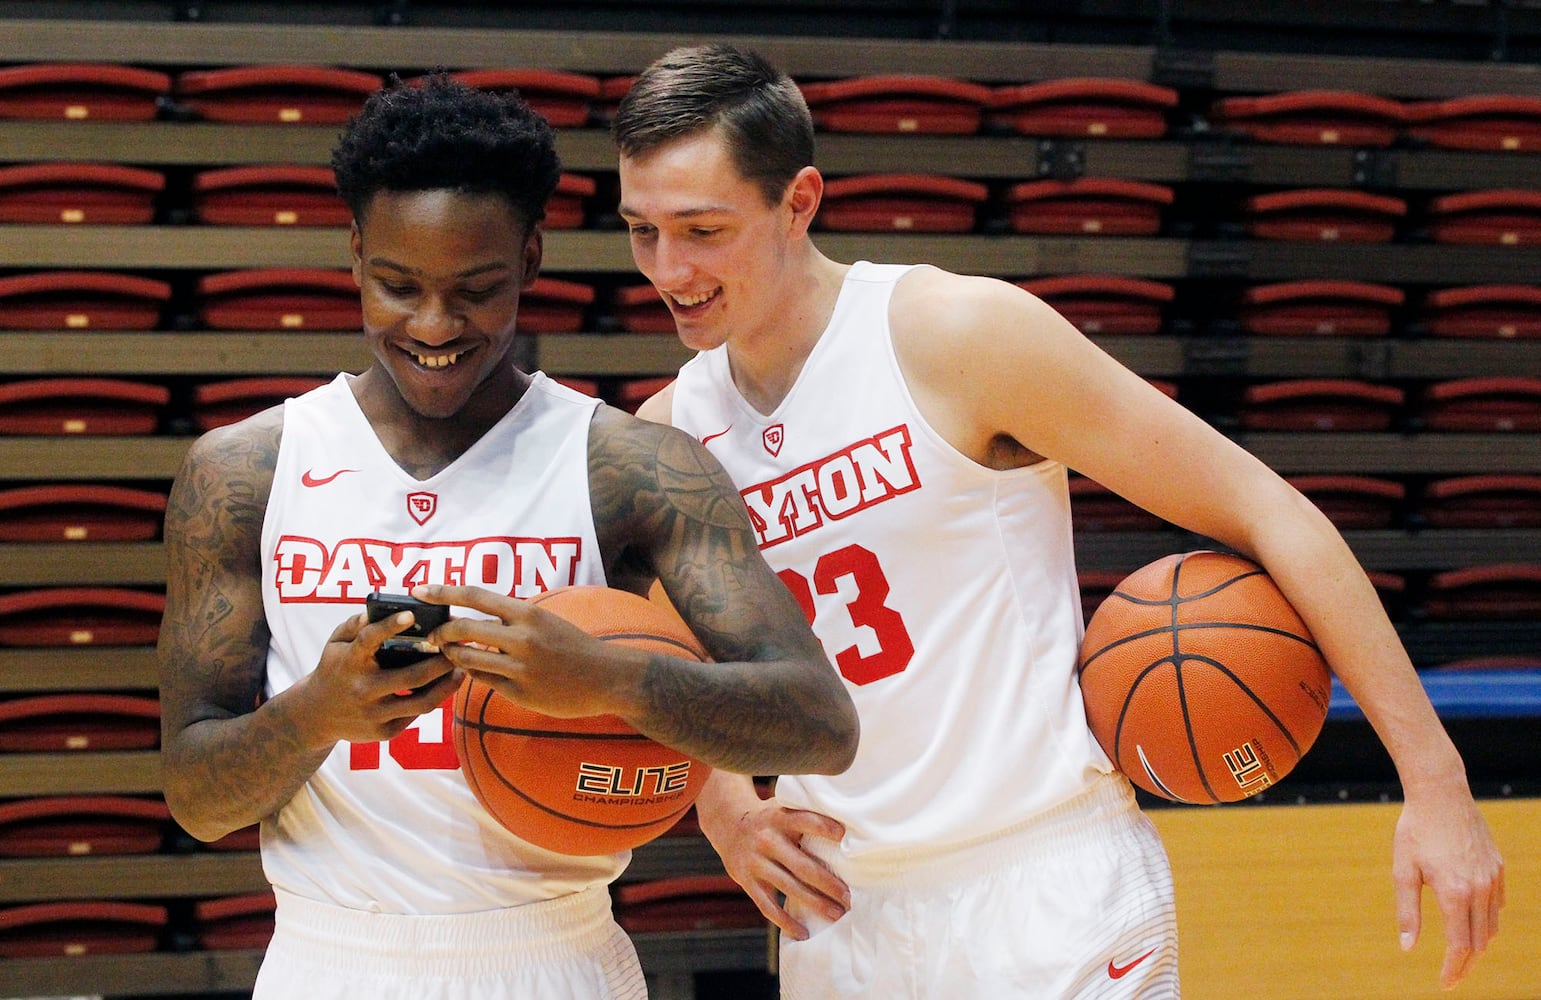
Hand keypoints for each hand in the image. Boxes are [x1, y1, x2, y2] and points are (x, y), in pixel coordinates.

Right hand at [299, 608, 461, 746]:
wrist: (316, 716)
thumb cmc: (335, 669)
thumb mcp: (335, 644)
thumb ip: (353, 625)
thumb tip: (374, 610)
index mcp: (349, 662)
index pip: (368, 641)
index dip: (389, 627)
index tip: (412, 614)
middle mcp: (362, 690)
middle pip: (411, 676)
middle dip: (442, 661)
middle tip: (460, 645)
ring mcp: (373, 714)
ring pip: (421, 702)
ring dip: (447, 685)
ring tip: (462, 669)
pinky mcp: (383, 733)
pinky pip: (415, 715)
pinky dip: (433, 700)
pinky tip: (444, 687)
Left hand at [412, 584, 635, 718]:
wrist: (607, 677)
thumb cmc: (574, 646)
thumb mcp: (546, 620)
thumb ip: (513, 617)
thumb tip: (475, 613)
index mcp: (528, 613)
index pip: (475, 595)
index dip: (443, 591)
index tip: (419, 590)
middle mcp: (522, 638)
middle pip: (463, 628)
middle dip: (440, 631)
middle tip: (432, 635)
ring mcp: (520, 667)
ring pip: (467, 658)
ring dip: (451, 655)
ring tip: (448, 653)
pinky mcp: (520, 693)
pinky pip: (482, 681)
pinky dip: (471, 673)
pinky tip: (471, 669)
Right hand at [700, 793, 848, 940]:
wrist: (728, 825)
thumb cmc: (770, 819)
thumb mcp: (783, 808)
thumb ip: (806, 816)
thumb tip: (849, 831)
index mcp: (779, 818)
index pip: (804, 820)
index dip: (823, 827)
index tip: (843, 835)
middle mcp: (766, 839)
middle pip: (801, 865)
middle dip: (828, 883)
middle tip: (848, 897)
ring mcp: (755, 862)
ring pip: (789, 887)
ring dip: (814, 903)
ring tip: (836, 913)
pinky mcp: (747, 881)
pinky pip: (767, 906)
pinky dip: (785, 921)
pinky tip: (802, 933)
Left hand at [1393, 789, 1504, 989]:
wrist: (1441, 794)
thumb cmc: (1415, 831)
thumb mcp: (1403, 870)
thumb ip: (1408, 911)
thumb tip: (1407, 947)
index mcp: (1455, 893)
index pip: (1460, 946)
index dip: (1453, 969)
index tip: (1445, 984)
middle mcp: (1480, 890)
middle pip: (1479, 942)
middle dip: (1466, 963)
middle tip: (1451, 976)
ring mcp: (1493, 878)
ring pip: (1492, 925)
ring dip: (1478, 943)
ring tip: (1461, 954)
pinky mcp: (1498, 868)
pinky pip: (1497, 904)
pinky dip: (1487, 919)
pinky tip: (1473, 921)